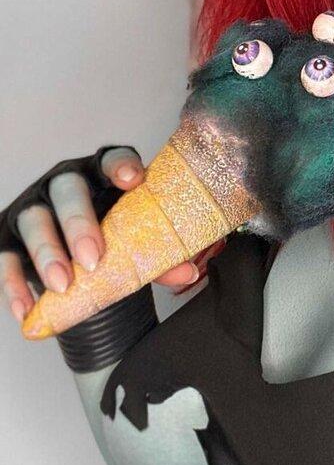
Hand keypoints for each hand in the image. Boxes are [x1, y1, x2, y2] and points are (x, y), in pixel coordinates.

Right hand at [0, 147, 200, 325]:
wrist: (77, 259)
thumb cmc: (111, 236)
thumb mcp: (134, 240)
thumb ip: (158, 252)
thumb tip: (186, 270)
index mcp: (101, 174)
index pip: (111, 157)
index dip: (121, 165)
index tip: (134, 180)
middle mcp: (64, 182)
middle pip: (67, 189)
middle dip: (80, 222)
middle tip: (94, 259)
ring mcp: (33, 207)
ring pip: (33, 220)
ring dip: (47, 253)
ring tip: (62, 285)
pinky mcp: (8, 237)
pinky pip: (5, 258)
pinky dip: (15, 284)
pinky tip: (29, 307)